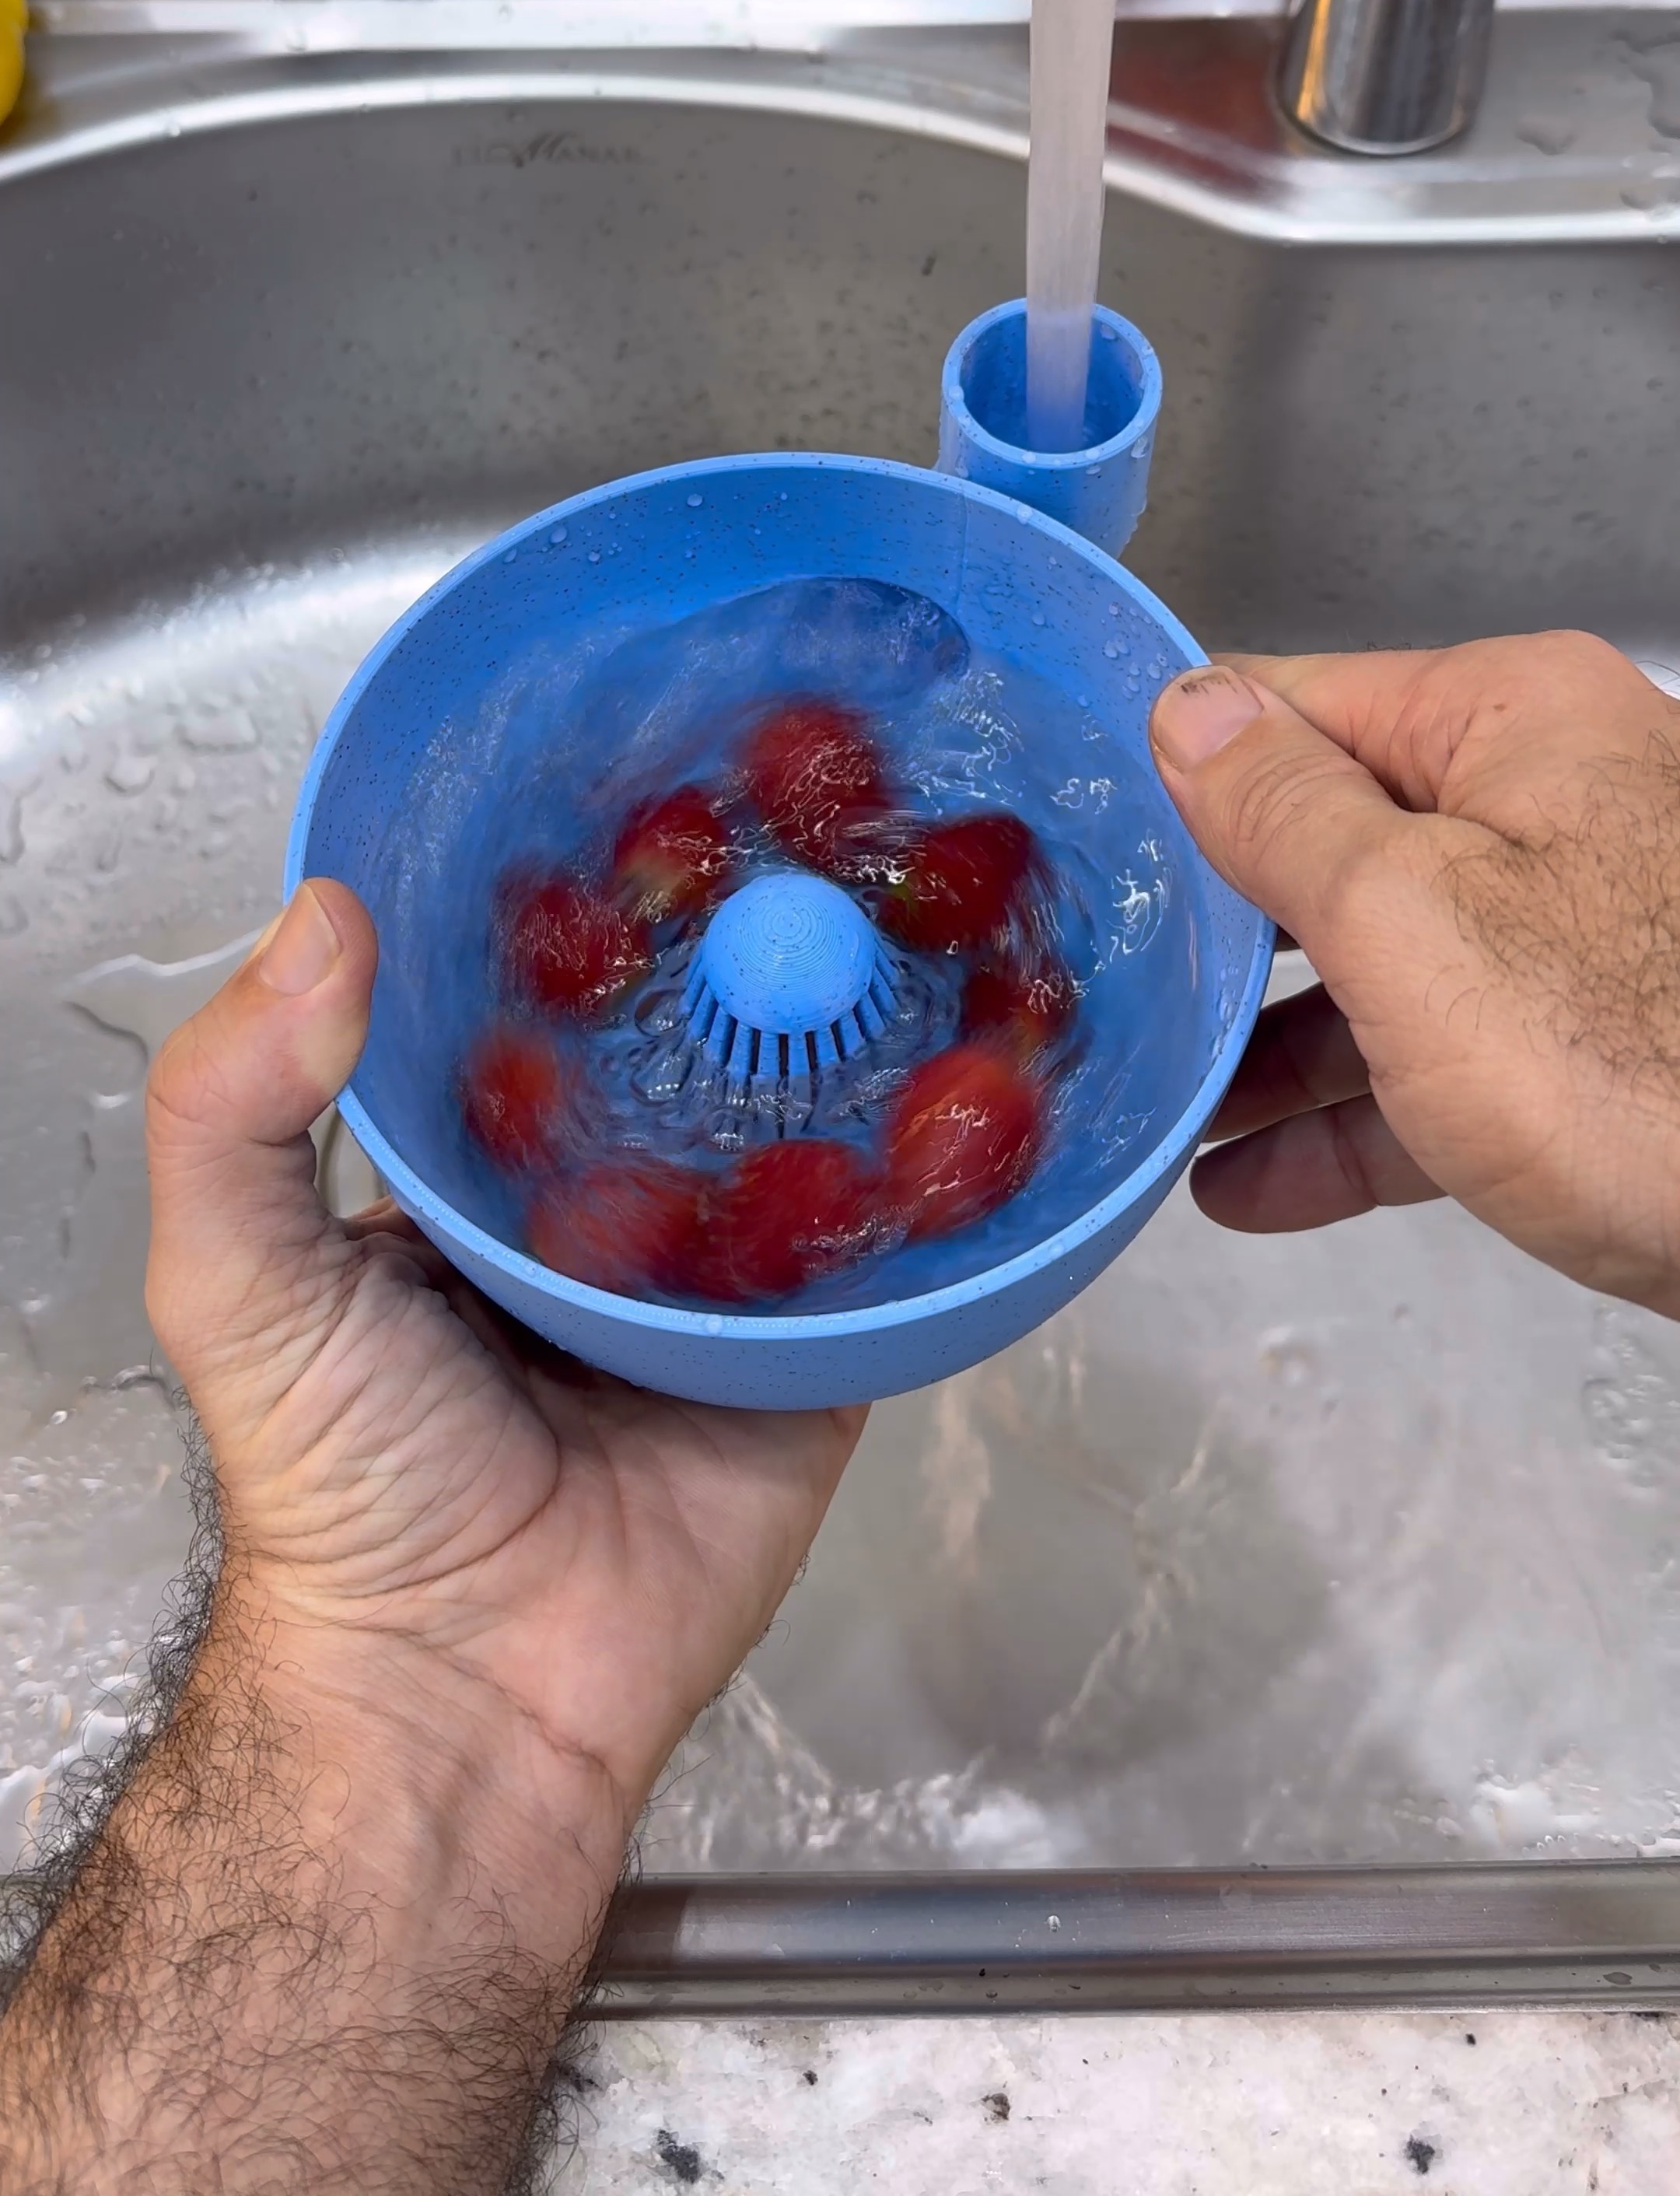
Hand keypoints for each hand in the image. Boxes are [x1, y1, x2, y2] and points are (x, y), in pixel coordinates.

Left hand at [0, 883, 862, 2194]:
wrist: (471, 1692)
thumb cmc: (340, 1489)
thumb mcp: (236, 1278)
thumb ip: (233, 1102)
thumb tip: (319, 915)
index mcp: (471, 1160)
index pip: (532, 993)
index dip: (575, 896)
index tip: (639, 769)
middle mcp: (598, 1193)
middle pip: (681, 1040)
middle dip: (739, 944)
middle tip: (818, 813)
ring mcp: (714, 1265)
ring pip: (795, 1118)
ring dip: (850, 1031)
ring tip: (923, 896)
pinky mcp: (810, 1346)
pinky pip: (880, 1240)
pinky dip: (931, 1168)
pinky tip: (986, 1063)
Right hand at [1148, 631, 1679, 1320]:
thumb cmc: (1640, 1064)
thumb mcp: (1411, 921)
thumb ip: (1283, 812)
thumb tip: (1189, 707)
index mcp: (1508, 720)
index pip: (1293, 707)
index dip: (1178, 776)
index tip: (1076, 846)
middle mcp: (1549, 798)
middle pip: (1332, 841)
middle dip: (1216, 928)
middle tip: (1099, 991)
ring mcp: (1581, 926)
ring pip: (1381, 967)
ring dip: (1266, 1048)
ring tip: (1157, 1109)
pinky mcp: (1599, 1047)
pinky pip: (1442, 1065)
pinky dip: (1350, 1121)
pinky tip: (1248, 1186)